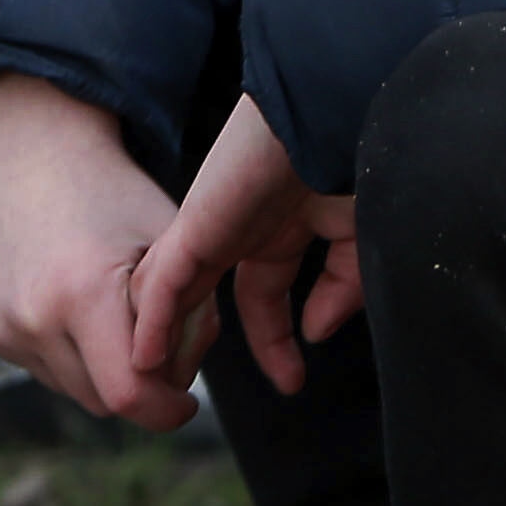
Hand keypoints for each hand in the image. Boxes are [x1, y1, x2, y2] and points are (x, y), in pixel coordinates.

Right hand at [0, 75, 203, 430]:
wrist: (36, 155)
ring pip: (76, 391)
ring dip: (107, 374)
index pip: (130, 396)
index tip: (188, 403)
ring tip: (124, 319)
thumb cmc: (119, 196)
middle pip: (105, 401)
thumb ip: (188, 320)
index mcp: (82, 295)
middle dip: (142, 389)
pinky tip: (86, 310)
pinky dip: (76, 357)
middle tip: (166, 349)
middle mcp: (30, 319)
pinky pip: (48, 371)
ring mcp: (2, 328)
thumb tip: (178, 388)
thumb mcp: (172, 246)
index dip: (168, 410)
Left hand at [134, 93, 363, 397]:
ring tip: (155, 388)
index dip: (277, 340)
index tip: (293, 381)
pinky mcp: (198, 223)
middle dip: (200, 349)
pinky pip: (164, 282)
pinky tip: (143, 359)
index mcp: (286, 223)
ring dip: (163, 340)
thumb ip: (343, 287)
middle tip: (195, 396)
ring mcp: (216, 223)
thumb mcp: (363, 236)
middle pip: (207, 300)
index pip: (268, 295)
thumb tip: (314, 332)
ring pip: (174, 292)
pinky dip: (152, 323)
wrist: (343, 109)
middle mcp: (244, 225)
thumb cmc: (363, 159)